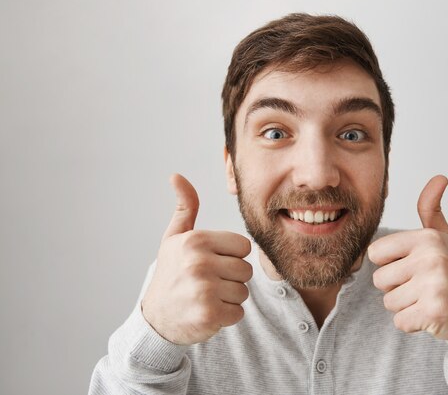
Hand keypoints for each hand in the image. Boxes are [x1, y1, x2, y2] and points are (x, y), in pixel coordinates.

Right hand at [141, 174, 252, 344]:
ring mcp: (204, 289)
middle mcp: (199, 262)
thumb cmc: (171, 274)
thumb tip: (176, 176)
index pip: (244, 246)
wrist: (155, 318)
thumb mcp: (174, 238)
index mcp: (196, 240)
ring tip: (207, 297)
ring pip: (244, 291)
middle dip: (231, 279)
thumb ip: (185, 208)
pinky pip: (239, 312)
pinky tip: (208, 312)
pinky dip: (227, 316)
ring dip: (229, 298)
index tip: (212, 263)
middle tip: (208, 283)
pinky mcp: (209, 314)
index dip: (231, 256)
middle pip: (246, 270)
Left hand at [368, 175, 447, 340]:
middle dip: (396, 288)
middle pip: (379, 280)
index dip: (389, 264)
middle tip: (422, 287)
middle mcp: (432, 258)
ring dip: (405, 306)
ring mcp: (434, 285)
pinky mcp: (434, 311)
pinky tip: (430, 315)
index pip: (375, 253)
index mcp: (427, 238)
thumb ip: (431, 209)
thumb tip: (440, 177)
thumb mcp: (442, 238)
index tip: (412, 267)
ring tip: (427, 299)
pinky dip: (412, 323)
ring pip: (388, 302)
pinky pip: (400, 322)